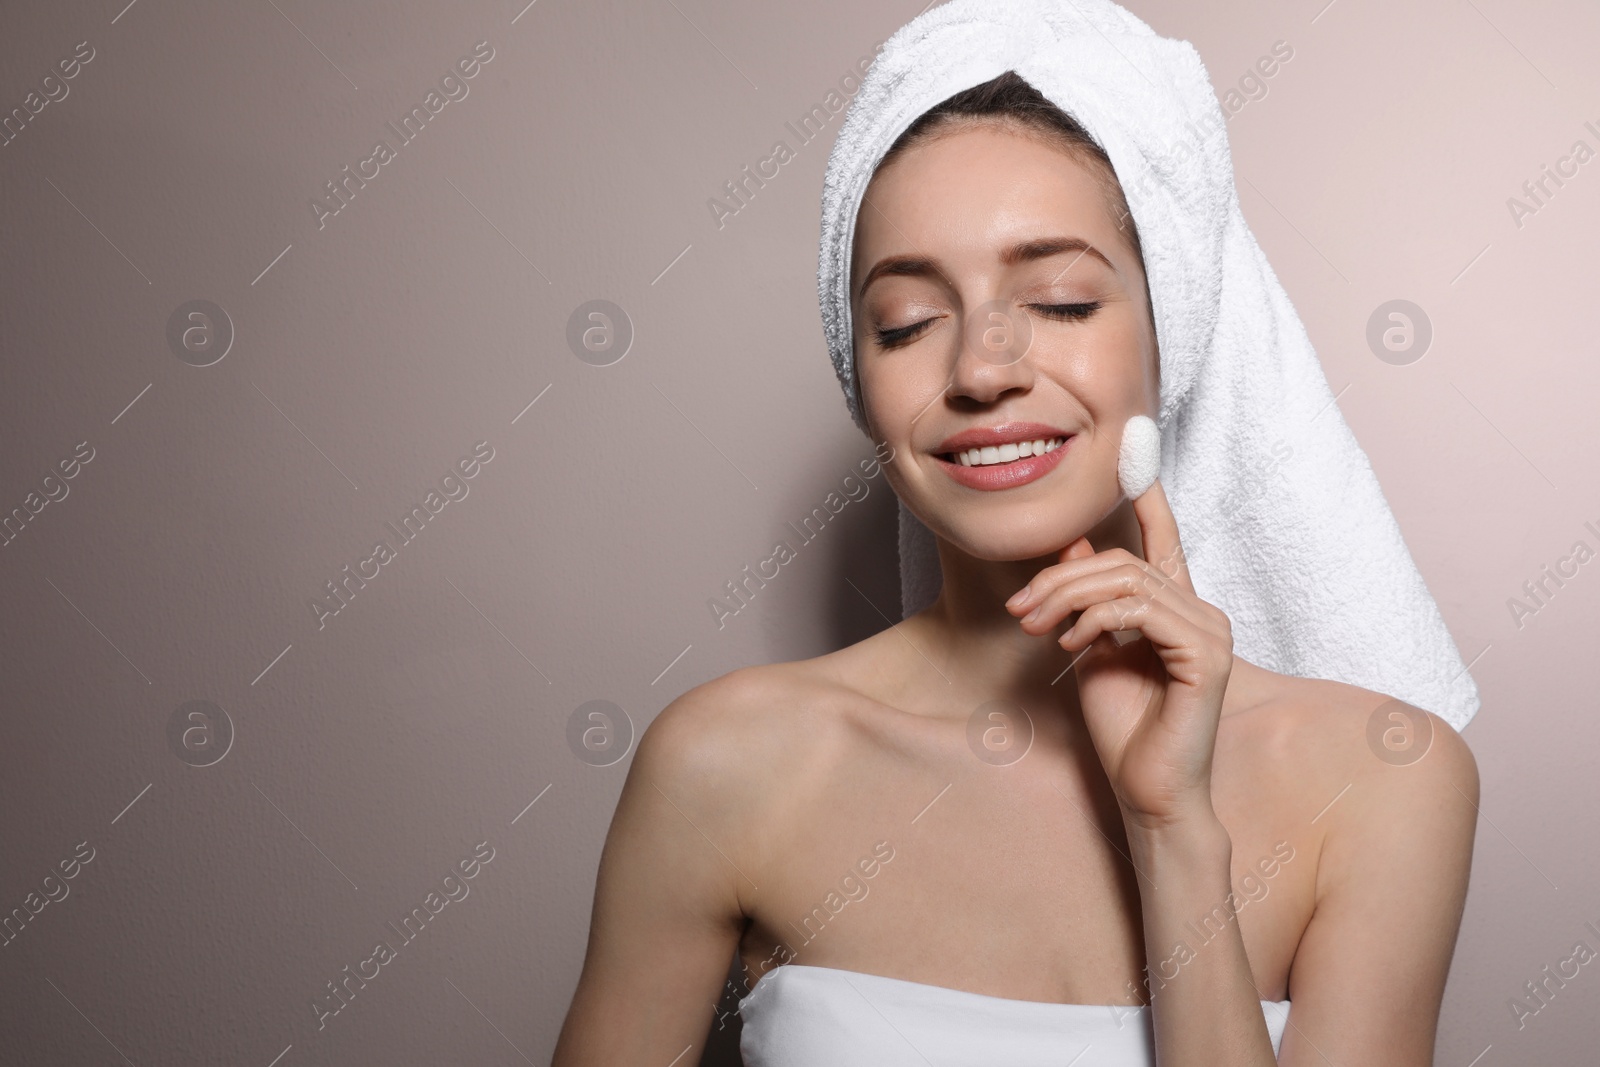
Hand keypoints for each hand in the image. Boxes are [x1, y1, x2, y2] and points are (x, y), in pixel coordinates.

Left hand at [1004, 480, 1233, 830]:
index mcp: (1176, 609)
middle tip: (1019, 606)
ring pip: (1128, 581)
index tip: (1132, 452)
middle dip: (1061, 577)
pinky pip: (1141, 612)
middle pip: (1124, 562)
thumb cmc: (1123, 728)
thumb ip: (1089, 599)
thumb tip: (1074, 543)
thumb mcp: (1092, 649)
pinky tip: (1070, 643)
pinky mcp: (1207, 656)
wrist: (1147, 791)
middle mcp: (1202, 612)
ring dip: (1068, 597)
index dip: (1148, 498)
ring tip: (1034, 626)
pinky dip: (1096, 620)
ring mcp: (1211, 632)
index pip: (1164, 540)